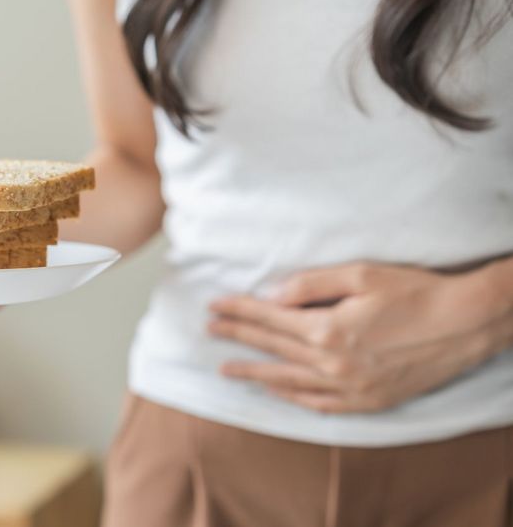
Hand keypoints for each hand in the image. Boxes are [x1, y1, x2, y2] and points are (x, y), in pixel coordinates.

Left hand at [208, 262, 512, 413]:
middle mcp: (333, 365)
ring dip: (255, 375)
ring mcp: (351, 388)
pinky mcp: (369, 401)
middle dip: (238, 338)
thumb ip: (310, 286)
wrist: (467, 323)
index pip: (268, 320)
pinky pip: (319, 404)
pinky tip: (278, 393)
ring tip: (227, 370)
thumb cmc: (416, 292)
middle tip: (210, 332)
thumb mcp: (360, 275)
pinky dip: (293, 398)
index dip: (238, 311)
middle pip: (272, 350)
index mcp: (328, 331)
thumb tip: (272, 295)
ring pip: (288, 382)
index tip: (214, 306)